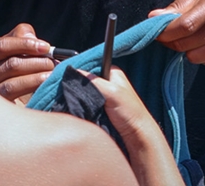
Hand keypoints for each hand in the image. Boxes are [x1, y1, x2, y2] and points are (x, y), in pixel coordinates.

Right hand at [0, 22, 55, 101]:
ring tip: (51, 71)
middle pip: (9, 62)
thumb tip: (31, 37)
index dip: (25, 44)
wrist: (4, 114)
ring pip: (13, 77)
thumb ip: (18, 38)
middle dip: (36, 60)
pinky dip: (32, 83)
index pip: (1, 46)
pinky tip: (45, 82)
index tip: (46, 47)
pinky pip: (13, 90)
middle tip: (52, 62)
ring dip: (37, 71)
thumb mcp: (10, 55)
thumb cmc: (9, 77)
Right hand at [81, 67, 183, 185]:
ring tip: (76, 104)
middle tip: (71, 94)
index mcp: (111, 73)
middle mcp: (106, 82)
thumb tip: (73, 73)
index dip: (78, 74)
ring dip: (78, 99)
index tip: (68, 80)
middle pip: (84, 81)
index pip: (88, 68)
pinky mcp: (98, 108)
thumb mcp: (112, 92)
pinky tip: (79, 110)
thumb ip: (93, 81)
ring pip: (82, 93)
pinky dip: (81, 107)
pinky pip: (84, 104)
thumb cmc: (130, 112)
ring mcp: (102, 96)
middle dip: (77, 87)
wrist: (136, 136)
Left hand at [150, 0, 204, 65]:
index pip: (184, 27)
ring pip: (198, 58)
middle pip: (189, 45)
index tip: (156, 32)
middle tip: (174, 33)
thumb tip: (153, 19)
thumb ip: (179, 5)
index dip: (165, 33)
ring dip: (190, 49)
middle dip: (174, 42)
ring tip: (194, 35)